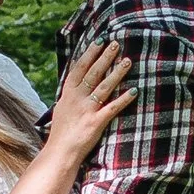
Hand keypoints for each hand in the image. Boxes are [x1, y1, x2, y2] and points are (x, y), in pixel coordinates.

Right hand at [49, 39, 134, 155]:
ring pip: (104, 87)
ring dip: (117, 73)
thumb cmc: (61, 132)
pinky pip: (112, 108)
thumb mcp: (61, 108)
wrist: (60, 153)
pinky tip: (134, 90)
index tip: (99, 41)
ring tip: (127, 60)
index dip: (89, 53)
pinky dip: (123, 99)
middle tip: (116, 44)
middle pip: (93, 73)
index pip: (79, 68)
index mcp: (67, 94)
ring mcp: (86, 110)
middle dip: (105, 57)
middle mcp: (77, 99)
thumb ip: (70, 95)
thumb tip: (76, 82)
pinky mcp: (96, 122)